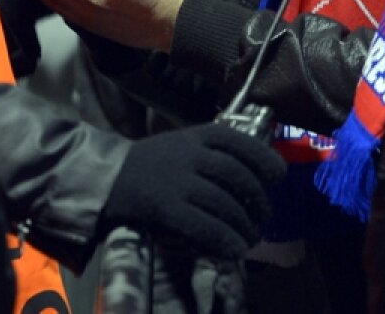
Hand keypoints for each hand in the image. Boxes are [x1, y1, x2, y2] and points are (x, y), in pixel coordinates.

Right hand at [99, 123, 285, 258]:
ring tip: (250, 237)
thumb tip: (260, 175)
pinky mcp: (165, 207)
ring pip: (224, 204)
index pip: (240, 142)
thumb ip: (216, 154)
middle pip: (237, 175)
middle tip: (264, 216)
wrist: (106, 177)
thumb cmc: (153, 163)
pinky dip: (224, 239)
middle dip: (258, 199)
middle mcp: (189, 154)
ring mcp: (177, 180)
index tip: (278, 176)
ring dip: (244, 225)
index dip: (265, 159)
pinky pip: (204, 226)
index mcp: (197, 135)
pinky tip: (234, 249)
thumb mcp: (184, 144)